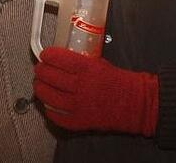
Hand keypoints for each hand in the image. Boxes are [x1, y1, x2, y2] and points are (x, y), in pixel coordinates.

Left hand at [33, 48, 158, 135]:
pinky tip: (49, 105)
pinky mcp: (80, 121)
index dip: (47, 56)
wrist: (135, 104)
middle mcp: (80, 86)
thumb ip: (79, 62)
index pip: (57, 58)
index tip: (44, 55)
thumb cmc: (119, 82)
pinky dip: (49, 111)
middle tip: (40, 70)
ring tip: (39, 86)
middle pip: (49, 76)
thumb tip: (60, 59)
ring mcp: (79, 105)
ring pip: (48, 97)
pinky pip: (57, 117)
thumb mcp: (99, 63)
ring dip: (40, 90)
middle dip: (40, 71)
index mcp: (86, 68)